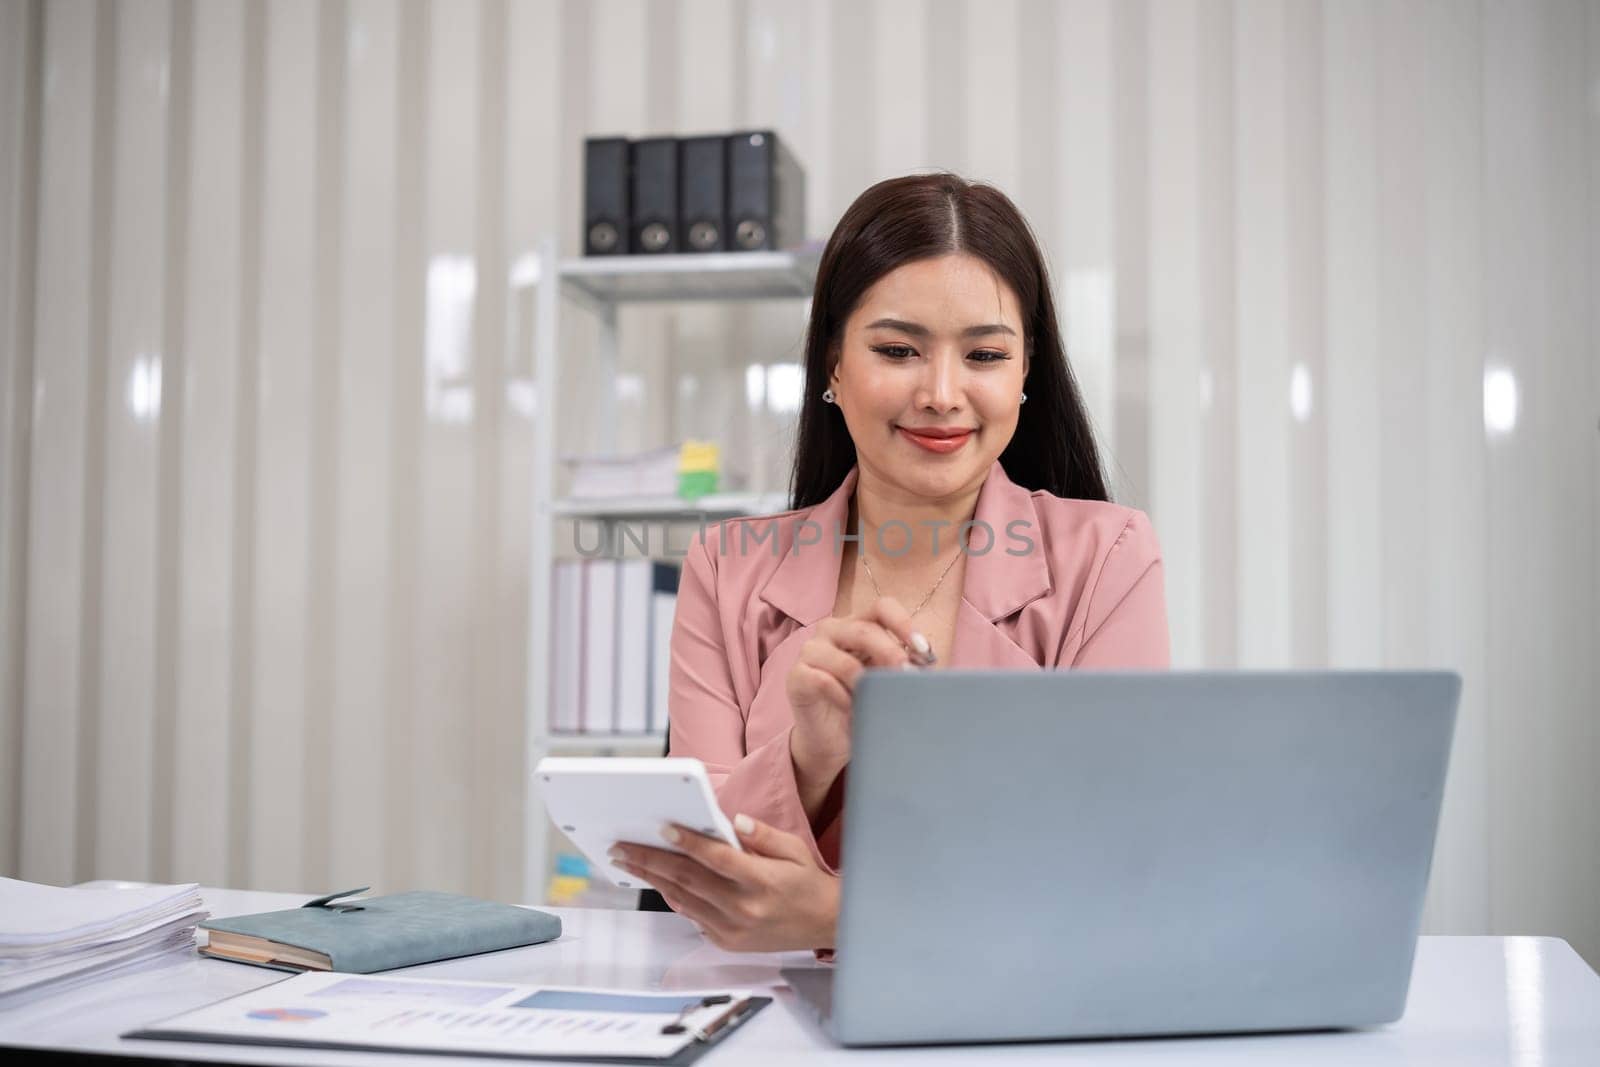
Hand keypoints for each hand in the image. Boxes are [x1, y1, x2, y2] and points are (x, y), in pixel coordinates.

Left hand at [609, 813, 840, 952]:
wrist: (826, 925)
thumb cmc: (808, 882)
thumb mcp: (794, 850)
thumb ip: (761, 835)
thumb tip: (732, 821)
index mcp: (762, 881)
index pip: (716, 858)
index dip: (687, 842)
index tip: (662, 827)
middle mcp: (743, 908)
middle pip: (688, 879)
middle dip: (651, 861)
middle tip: (622, 848)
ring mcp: (733, 929)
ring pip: (683, 900)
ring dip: (653, 880)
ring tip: (630, 862)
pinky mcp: (727, 942)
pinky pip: (692, 916)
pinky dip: (674, 897)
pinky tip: (659, 882)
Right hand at [784, 596, 928, 777]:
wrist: (832, 739)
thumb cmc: (863, 703)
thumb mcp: (887, 681)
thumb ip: (904, 666)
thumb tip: (929, 663)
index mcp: (858, 624)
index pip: (882, 607)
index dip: (904, 624)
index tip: (923, 649)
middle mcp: (832, 630)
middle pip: (864, 630)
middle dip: (891, 654)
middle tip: (907, 677)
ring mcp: (811, 651)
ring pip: (843, 660)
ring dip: (867, 683)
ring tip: (880, 701)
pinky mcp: (796, 675)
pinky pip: (823, 682)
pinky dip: (844, 698)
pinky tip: (853, 710)